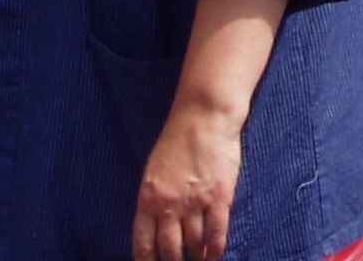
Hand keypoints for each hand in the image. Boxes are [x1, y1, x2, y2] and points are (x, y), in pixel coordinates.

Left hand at [133, 101, 243, 260]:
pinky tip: (214, 254)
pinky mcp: (220, 197)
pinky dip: (215, 248)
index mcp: (148, 199)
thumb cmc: (178, 140)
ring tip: (198, 260)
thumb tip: (157, 226)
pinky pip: (217, 232)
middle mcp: (169, 206)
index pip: (143, 243)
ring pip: (193, 243)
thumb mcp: (153, 171)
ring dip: (196, 257)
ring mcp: (195, 203)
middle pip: (169, 249)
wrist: (204, 117)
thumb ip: (153, 199)